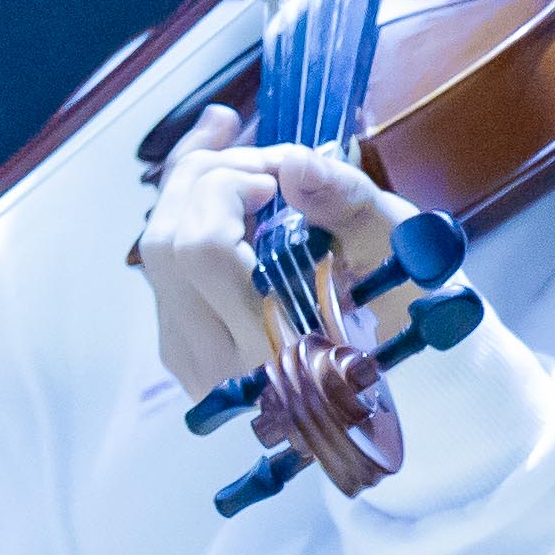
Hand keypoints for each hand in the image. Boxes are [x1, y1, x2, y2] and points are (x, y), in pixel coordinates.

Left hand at [137, 134, 392, 397]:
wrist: (386, 392)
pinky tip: (229, 199)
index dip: (227, 190)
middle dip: (204, 178)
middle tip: (260, 164)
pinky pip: (163, 272)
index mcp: (274, 350)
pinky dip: (188, 221)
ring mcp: (190, 360)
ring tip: (243, 166)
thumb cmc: (401, 317)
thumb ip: (343, 200)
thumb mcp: (395, 251)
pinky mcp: (180, 349)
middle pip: (164, 245)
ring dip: (191, 193)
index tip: (275, 178)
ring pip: (153, 254)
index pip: (204, 250)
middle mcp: (217, 364)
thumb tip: (292, 162)